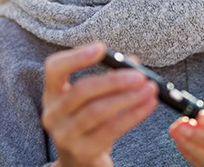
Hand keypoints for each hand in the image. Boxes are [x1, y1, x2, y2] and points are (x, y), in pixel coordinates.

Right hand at [42, 42, 158, 166]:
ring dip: (128, 98)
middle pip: (81, 91)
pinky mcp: (82, 152)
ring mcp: (64, 136)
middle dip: (114, 80)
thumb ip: (109, 78)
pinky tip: (147, 106)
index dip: (76, 56)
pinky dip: (132, 115)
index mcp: (52, 93)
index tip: (102, 48)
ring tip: (150, 89)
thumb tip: (133, 61)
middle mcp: (53, 114)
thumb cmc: (90, 124)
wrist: (80, 163)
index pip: (54, 68)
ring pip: (97, 111)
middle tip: (140, 75)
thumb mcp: (93, 100)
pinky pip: (110, 130)